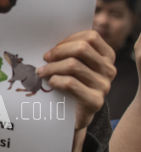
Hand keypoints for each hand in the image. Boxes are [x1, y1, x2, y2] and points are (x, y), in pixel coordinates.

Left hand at [38, 30, 115, 151]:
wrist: (74, 114)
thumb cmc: (71, 82)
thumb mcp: (75, 64)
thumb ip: (69, 51)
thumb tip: (49, 40)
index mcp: (106, 56)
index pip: (91, 37)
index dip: (69, 39)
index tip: (55, 47)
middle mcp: (109, 70)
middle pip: (81, 48)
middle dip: (58, 51)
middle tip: (45, 58)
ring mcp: (104, 86)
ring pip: (73, 65)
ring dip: (52, 67)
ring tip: (42, 71)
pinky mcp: (95, 101)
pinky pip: (70, 83)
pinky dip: (55, 80)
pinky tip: (50, 83)